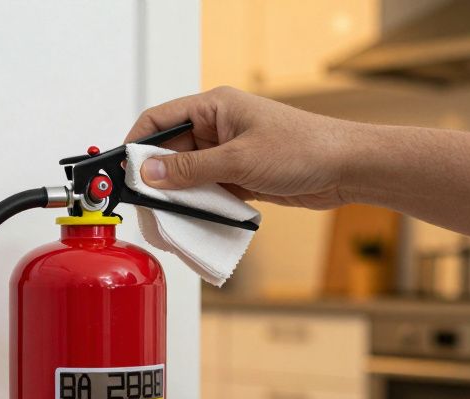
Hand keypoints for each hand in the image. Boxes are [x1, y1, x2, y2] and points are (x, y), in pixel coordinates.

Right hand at [125, 86, 363, 209]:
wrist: (346, 169)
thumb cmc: (303, 148)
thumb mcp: (239, 160)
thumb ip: (191, 169)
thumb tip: (150, 173)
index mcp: (214, 107)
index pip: (159, 120)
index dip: (137, 144)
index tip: (123, 172)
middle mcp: (217, 128)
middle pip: (170, 152)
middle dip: (155, 177)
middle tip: (144, 204)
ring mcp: (228, 154)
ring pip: (187, 176)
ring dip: (177, 196)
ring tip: (167, 218)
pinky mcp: (239, 177)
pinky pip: (207, 192)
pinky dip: (198, 207)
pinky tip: (193, 221)